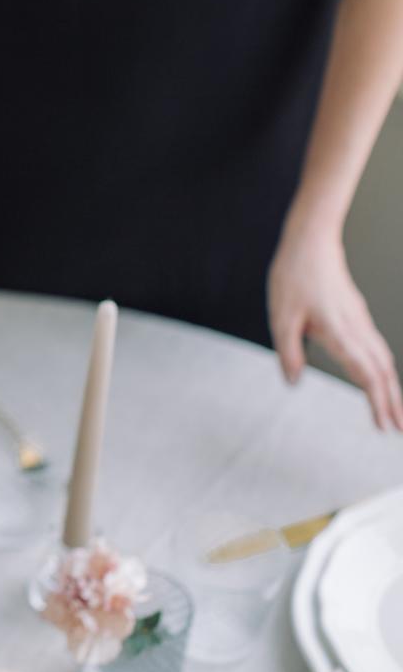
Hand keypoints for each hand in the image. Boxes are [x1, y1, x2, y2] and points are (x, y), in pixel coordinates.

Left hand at [269, 225, 402, 429]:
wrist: (311, 241)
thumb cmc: (293, 276)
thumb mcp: (281, 316)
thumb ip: (288, 351)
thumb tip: (293, 382)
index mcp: (339, 331)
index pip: (366, 373)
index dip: (376, 401)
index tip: (383, 425)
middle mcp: (356, 328)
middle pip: (382, 371)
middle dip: (393, 402)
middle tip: (400, 430)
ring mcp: (360, 320)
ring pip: (383, 359)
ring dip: (391, 387)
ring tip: (396, 412)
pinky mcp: (356, 315)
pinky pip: (376, 347)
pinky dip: (383, 369)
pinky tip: (381, 378)